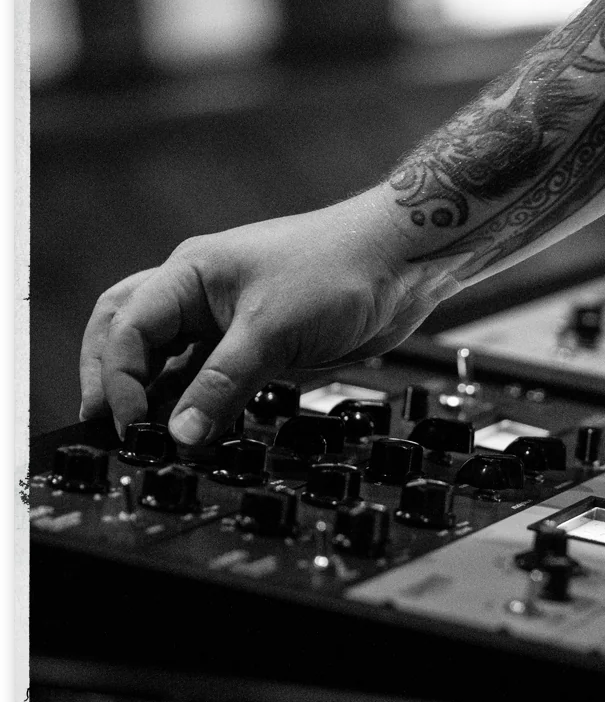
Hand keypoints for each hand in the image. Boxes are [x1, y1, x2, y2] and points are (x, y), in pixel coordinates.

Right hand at [80, 190, 460, 444]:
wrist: (400, 264)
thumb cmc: (337, 268)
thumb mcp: (269, 332)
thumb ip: (220, 386)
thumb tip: (181, 434)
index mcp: (188, 275)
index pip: (127, 329)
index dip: (119, 381)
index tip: (133, 426)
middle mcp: (200, 296)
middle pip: (130, 337)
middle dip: (112, 381)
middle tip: (108, 429)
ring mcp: (228, 320)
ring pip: (169, 360)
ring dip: (153, 396)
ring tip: (146, 438)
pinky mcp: (257, 343)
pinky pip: (210, 376)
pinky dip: (196, 402)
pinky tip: (193, 428)